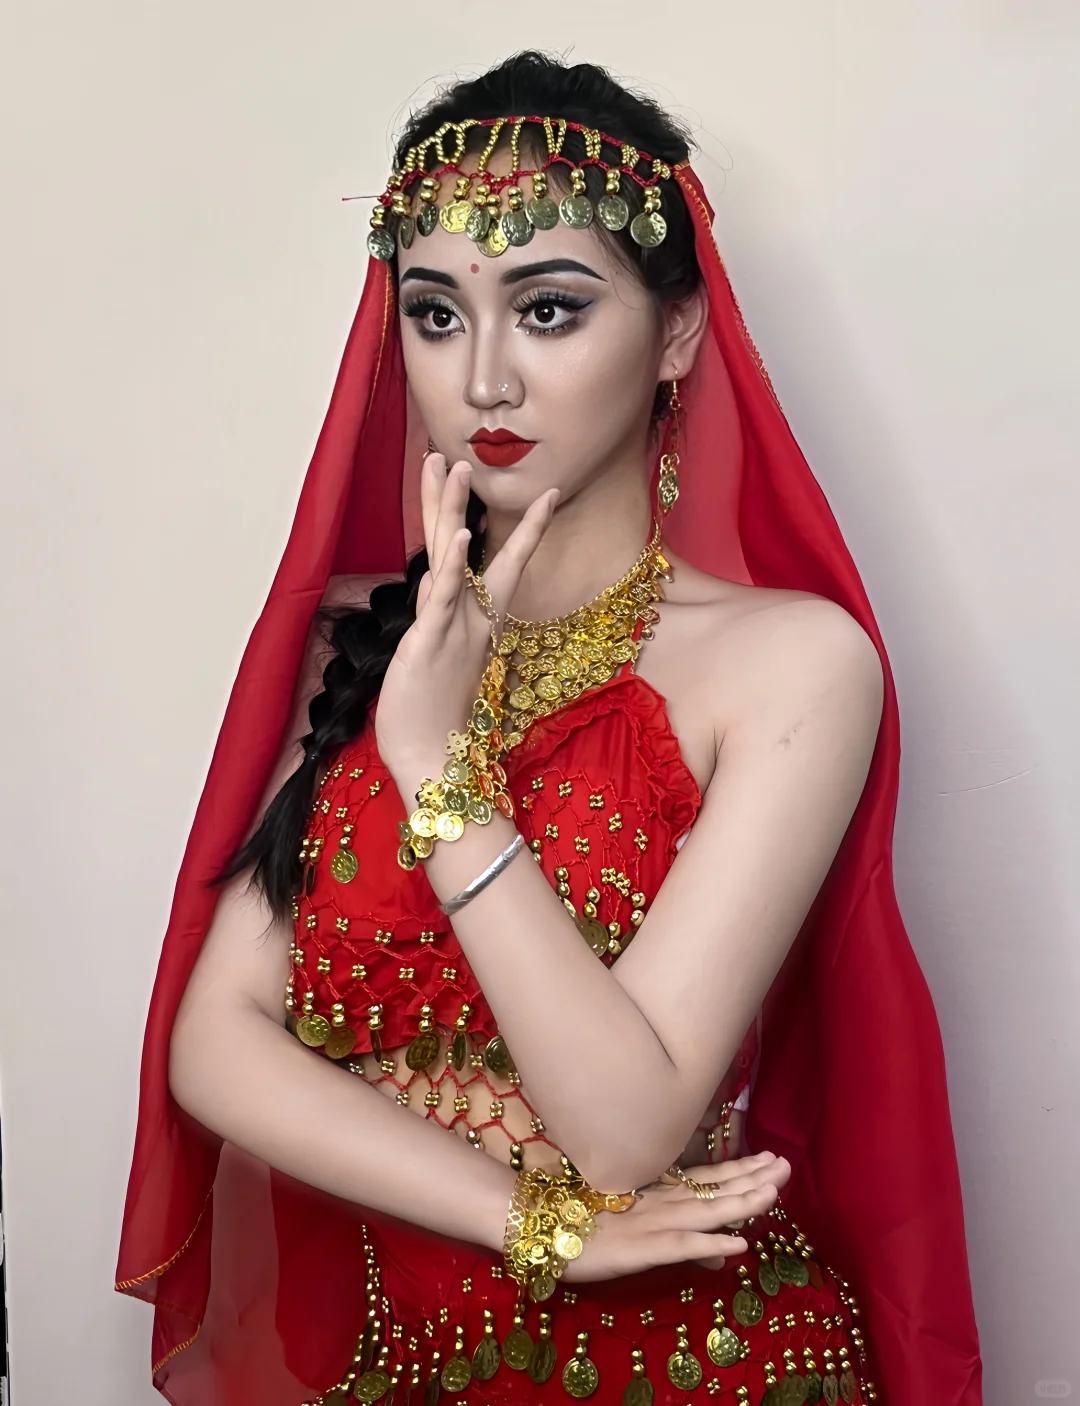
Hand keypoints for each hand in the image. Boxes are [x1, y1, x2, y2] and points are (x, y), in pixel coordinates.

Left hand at [374, 453, 557, 781]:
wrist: (434, 764)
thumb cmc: (435, 722)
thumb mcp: (441, 661)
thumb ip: (445, 620)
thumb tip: (437, 581)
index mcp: (474, 623)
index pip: (496, 564)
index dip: (519, 528)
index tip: (546, 496)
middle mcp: (469, 619)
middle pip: (467, 546)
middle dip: (460, 500)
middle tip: (459, 457)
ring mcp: (453, 628)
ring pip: (453, 559)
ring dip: (453, 511)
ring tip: (455, 469)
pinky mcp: (432, 642)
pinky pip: (446, 598)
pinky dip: (455, 567)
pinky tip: (464, 536)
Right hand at [560, 1151, 790, 1282]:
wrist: (538, 1221)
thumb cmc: (584, 1223)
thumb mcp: (638, 1231)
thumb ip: (686, 1243)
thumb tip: (724, 1258)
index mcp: (660, 1194)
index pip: (710, 1180)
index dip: (743, 1171)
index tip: (772, 1158)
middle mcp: (663, 1202)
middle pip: (716, 1190)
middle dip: (753, 1179)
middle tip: (786, 1165)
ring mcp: (653, 1222)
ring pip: (706, 1212)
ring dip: (741, 1203)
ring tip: (772, 1193)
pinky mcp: (641, 1247)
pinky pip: (682, 1246)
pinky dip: (710, 1244)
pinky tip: (736, 1245)